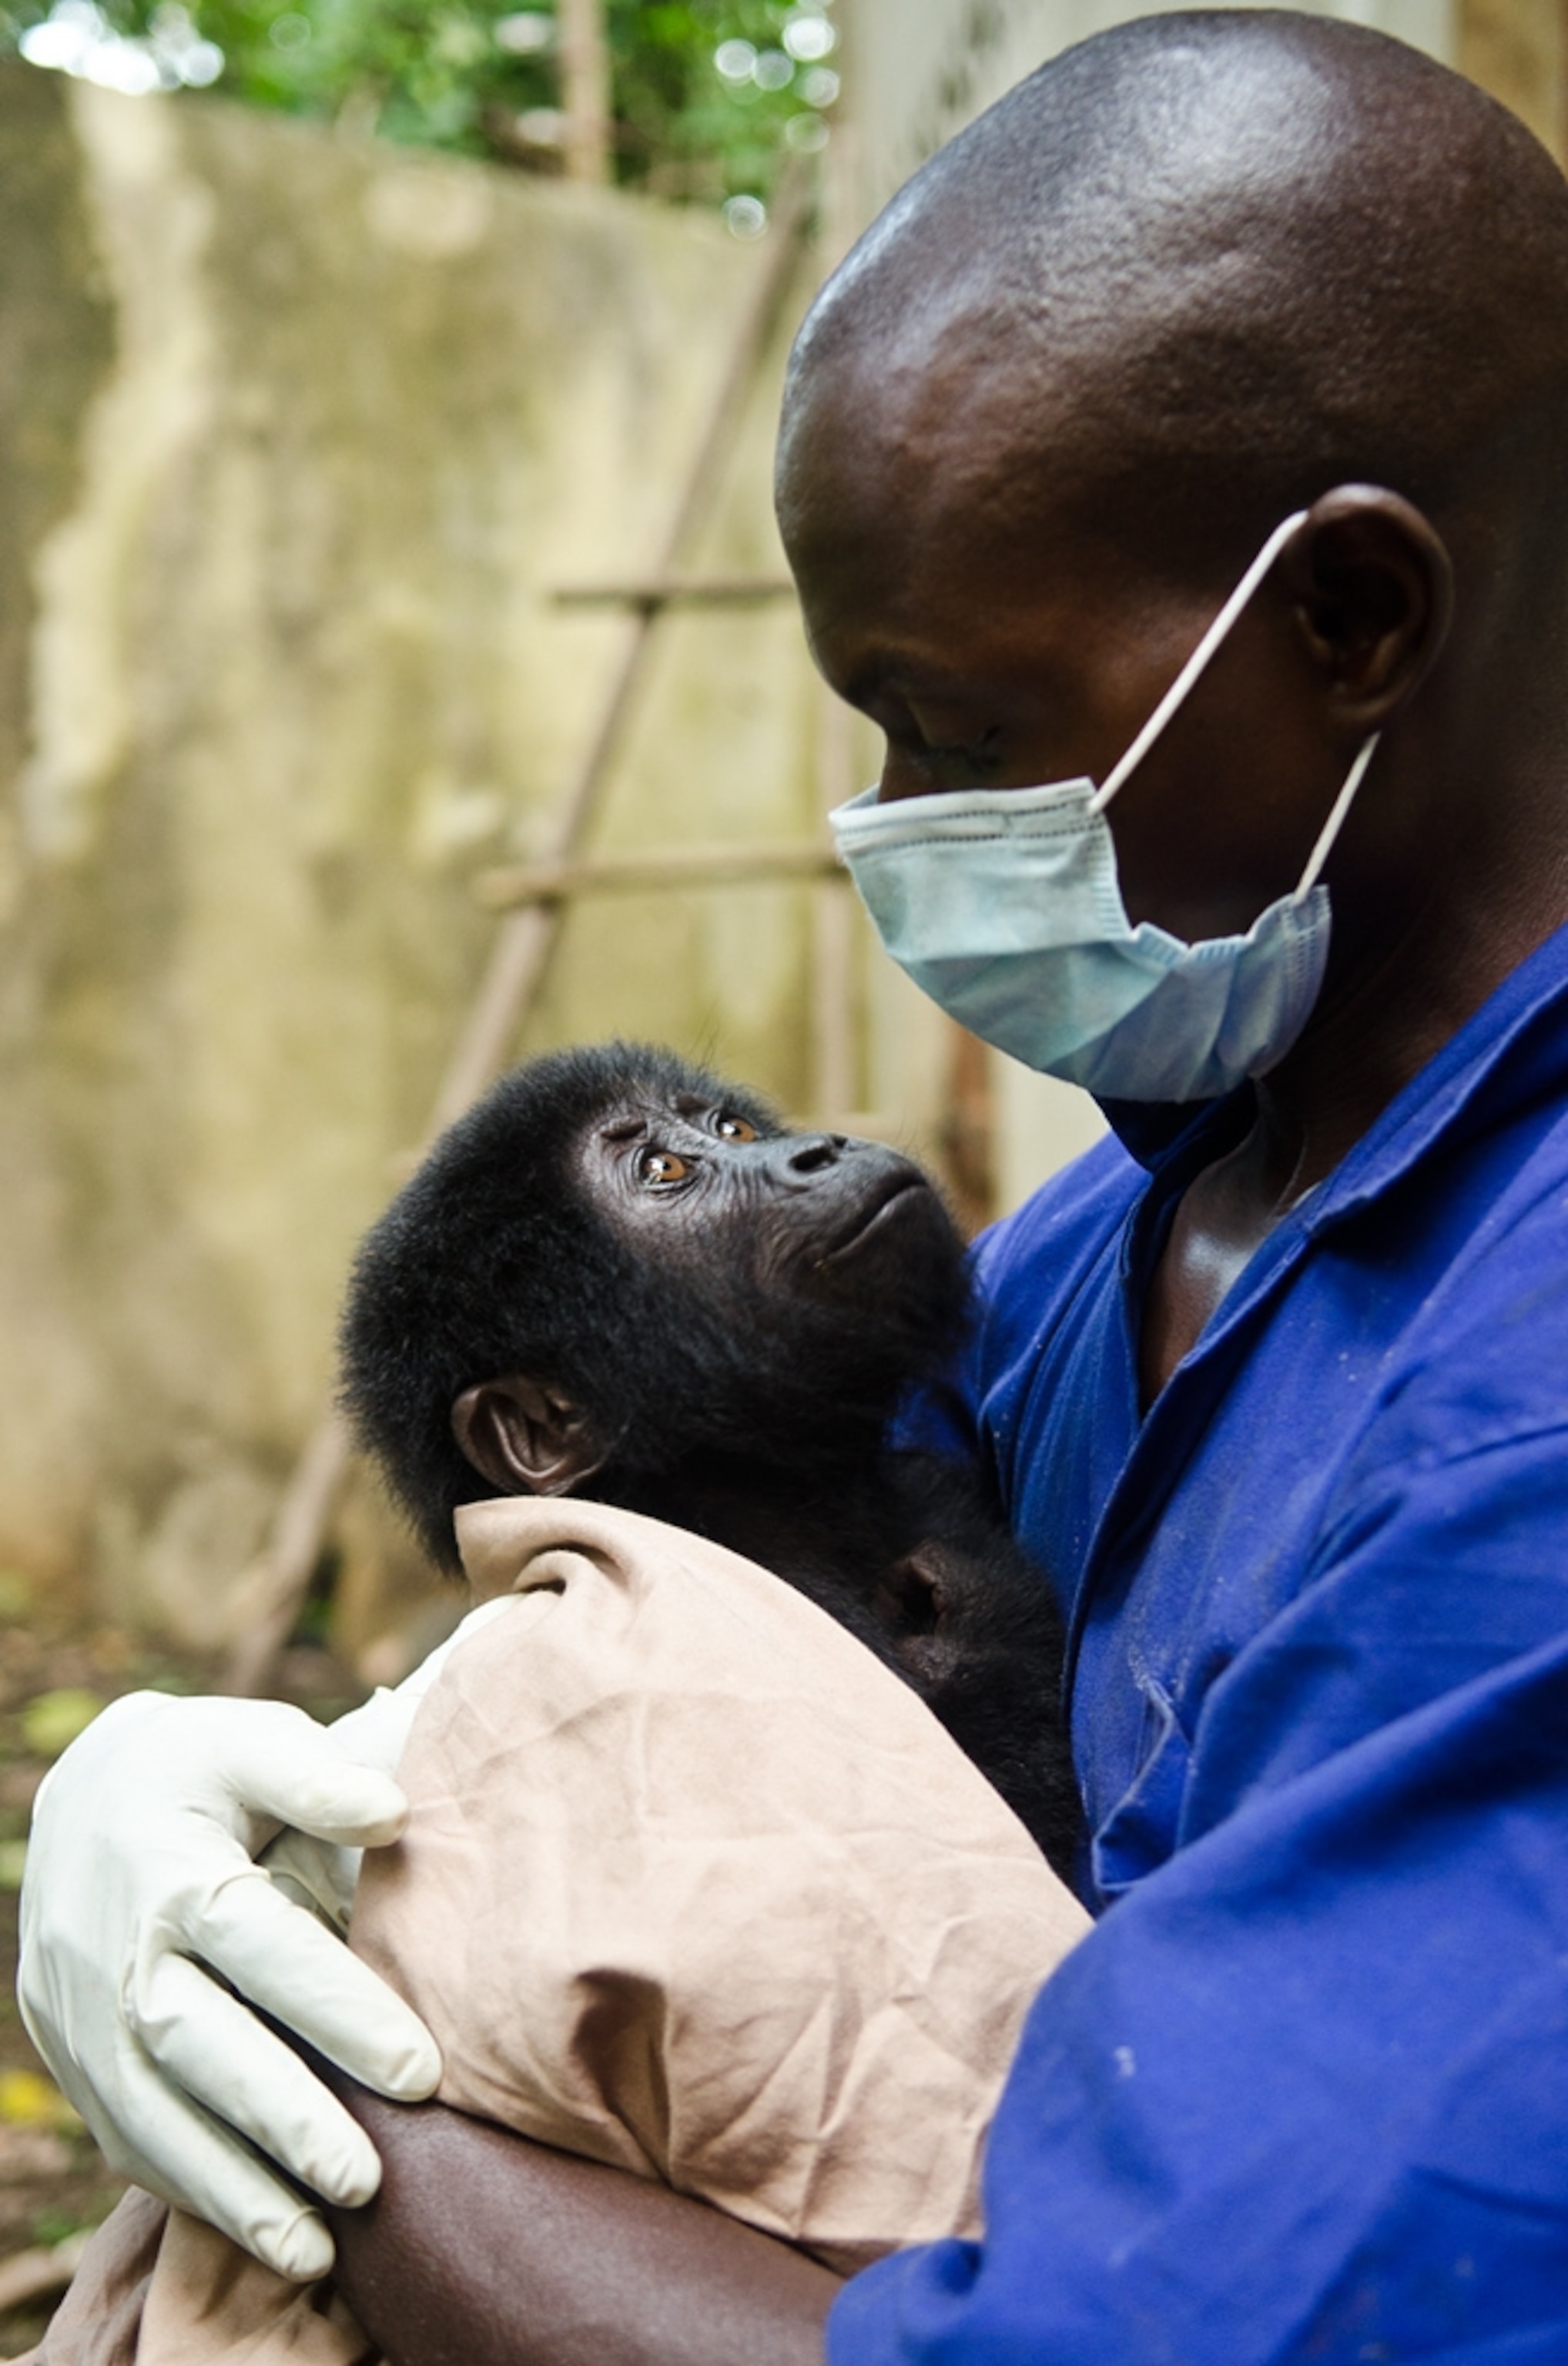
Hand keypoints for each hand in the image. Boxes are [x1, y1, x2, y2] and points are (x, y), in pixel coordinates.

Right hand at [17, 1689, 442, 2279]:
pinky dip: (189, 2189)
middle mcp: (119, 1951)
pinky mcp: (74, 2057)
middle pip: (197, 2044)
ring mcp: (83, 2014)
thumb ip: (317, 1774)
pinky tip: (260, 2226)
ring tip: (317, 2248)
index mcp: (173, 1868)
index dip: (336, 2008)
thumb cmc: (200, 1766)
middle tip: (368, 2178)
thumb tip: (392, 1812)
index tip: (421, 2070)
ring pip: (151, 2114)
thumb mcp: (251, 1741)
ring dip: (232, 2187)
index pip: (259, 1945)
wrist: (82, 1794)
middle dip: (281, 2117)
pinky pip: (125, 2135)